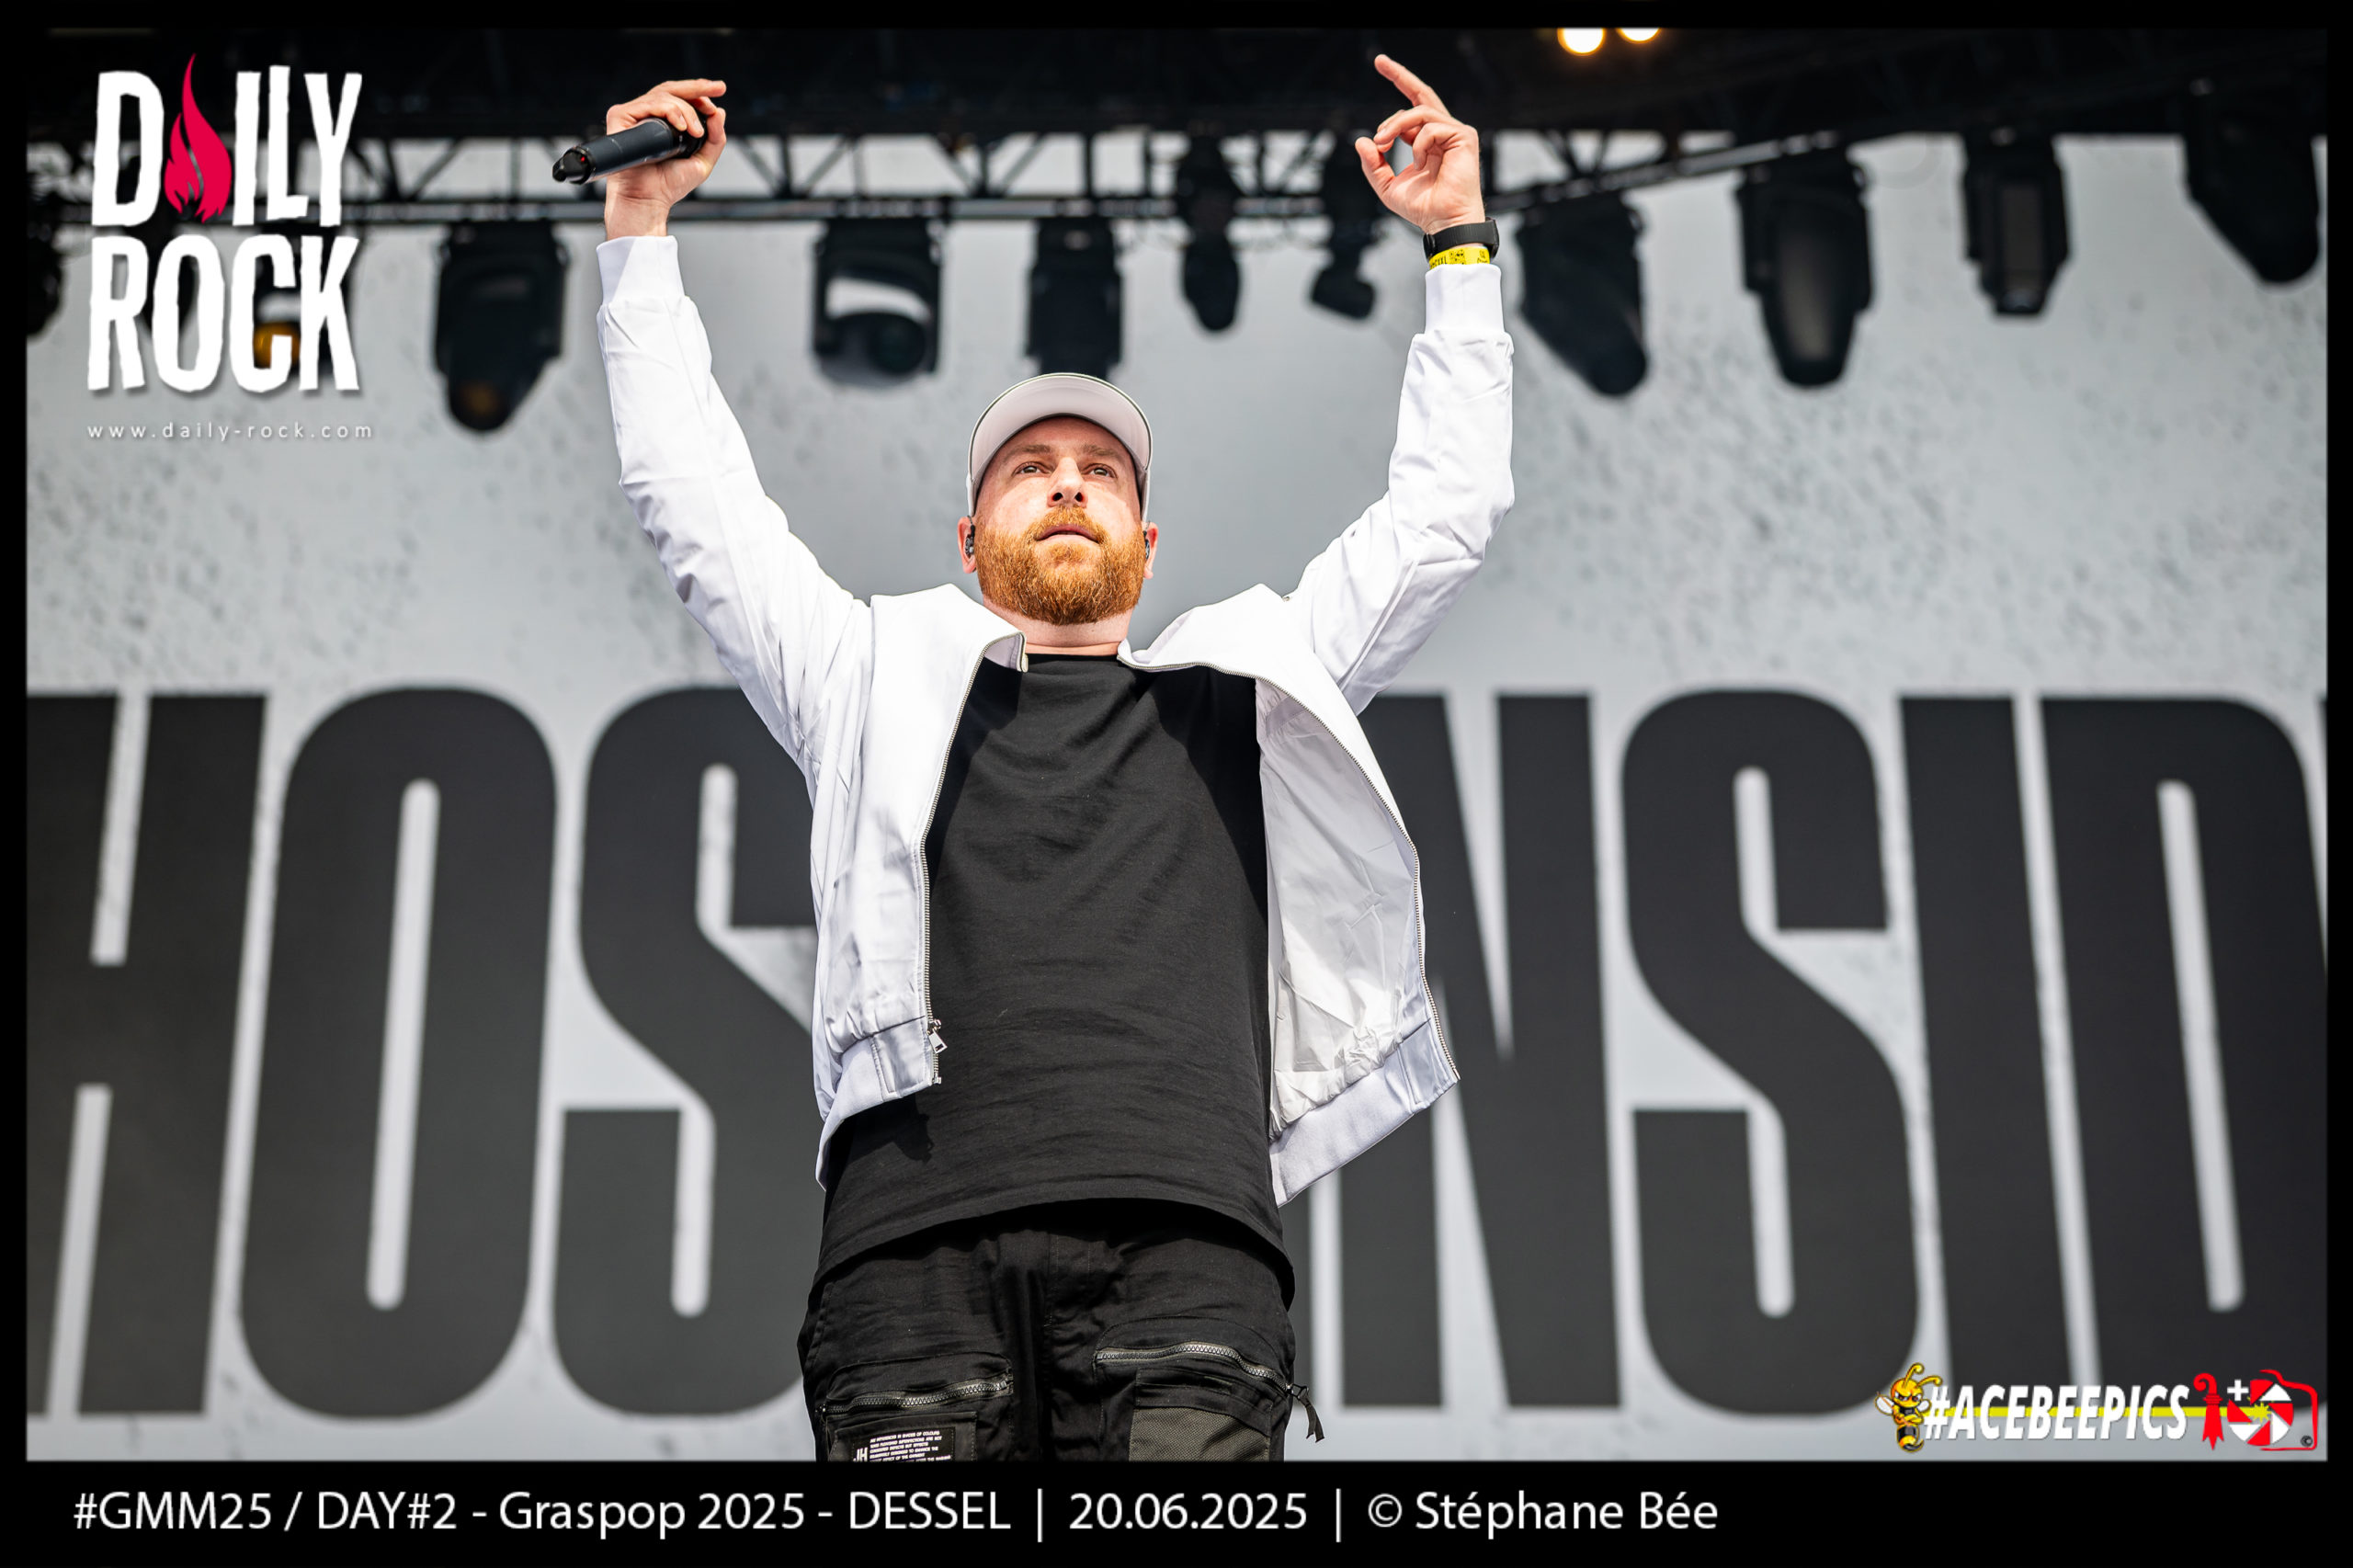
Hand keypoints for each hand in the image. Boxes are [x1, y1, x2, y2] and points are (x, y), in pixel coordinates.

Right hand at [602, 78, 727, 238]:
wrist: (648, 199)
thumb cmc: (669, 185)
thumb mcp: (702, 161)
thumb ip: (715, 138)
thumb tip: (719, 111)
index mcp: (663, 123)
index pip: (681, 97)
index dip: (700, 91)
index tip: (720, 90)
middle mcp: (647, 115)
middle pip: (672, 89)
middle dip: (697, 87)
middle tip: (717, 88)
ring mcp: (633, 115)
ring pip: (664, 95)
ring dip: (686, 110)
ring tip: (696, 131)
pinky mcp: (620, 116)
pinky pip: (648, 103)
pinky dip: (668, 110)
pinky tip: (682, 126)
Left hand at [1353, 54, 1484, 234]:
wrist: (1443, 221)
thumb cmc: (1423, 207)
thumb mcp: (1388, 186)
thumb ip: (1374, 165)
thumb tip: (1362, 141)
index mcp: (1427, 140)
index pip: (1412, 105)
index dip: (1399, 82)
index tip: (1380, 63)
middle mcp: (1442, 132)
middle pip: (1422, 93)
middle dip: (1400, 74)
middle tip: (1379, 61)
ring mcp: (1455, 132)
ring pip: (1419, 111)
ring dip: (1394, 125)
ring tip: (1382, 144)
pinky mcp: (1463, 136)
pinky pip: (1430, 127)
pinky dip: (1415, 144)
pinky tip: (1417, 164)